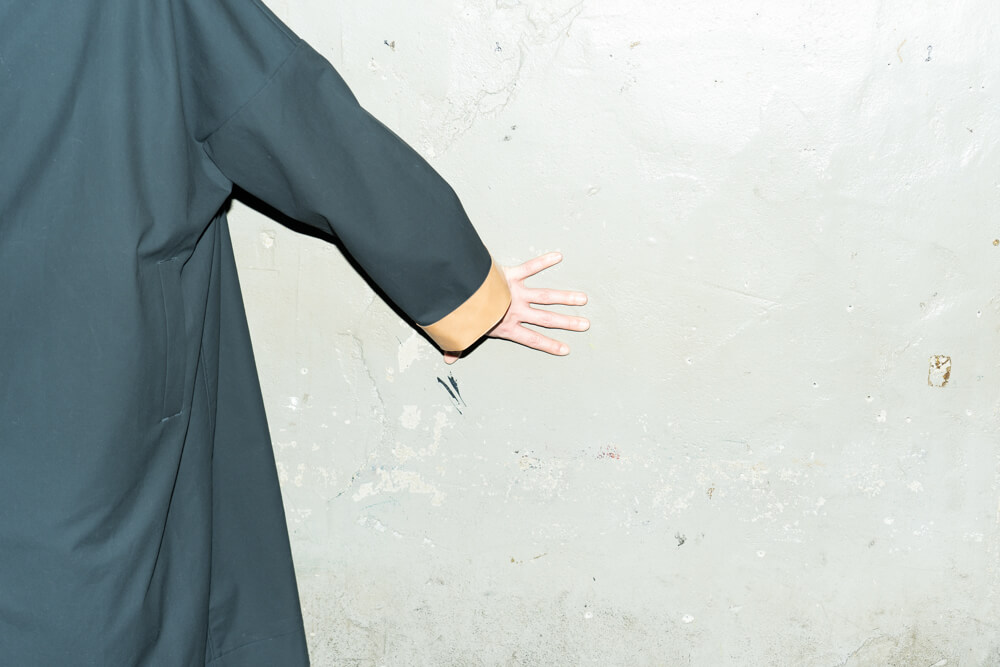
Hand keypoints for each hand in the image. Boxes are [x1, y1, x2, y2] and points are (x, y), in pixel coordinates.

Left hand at [444, 252, 588, 362]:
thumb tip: (448, 360)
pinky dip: (543, 260)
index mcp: (506, 326)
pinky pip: (529, 267)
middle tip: (585, 324)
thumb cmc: (460, 313)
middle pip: (546, 319)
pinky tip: (558, 255)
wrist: (456, 293)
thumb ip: (458, 346)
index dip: (549, 346)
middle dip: (567, 323)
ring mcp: (515, 292)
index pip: (532, 339)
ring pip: (545, 296)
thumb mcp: (461, 333)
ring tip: (583, 299)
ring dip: (565, 297)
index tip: (565, 350)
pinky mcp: (510, 275)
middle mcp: (516, 310)